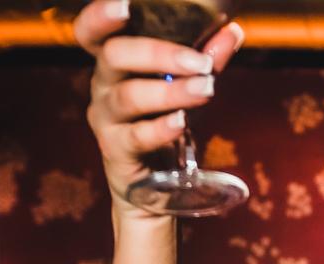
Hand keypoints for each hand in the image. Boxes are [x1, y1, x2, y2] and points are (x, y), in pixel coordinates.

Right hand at [75, 0, 245, 214]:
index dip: (100, 16)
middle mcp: (103, 85)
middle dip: (159, 54)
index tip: (125, 5)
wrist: (155, 185)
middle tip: (199, 62)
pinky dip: (161, 128)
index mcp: (114, 62)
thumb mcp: (187, 87)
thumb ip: (206, 59)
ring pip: (130, 96)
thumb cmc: (165, 122)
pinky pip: (136, 136)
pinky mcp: (116, 151)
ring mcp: (106, 119)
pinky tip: (181, 122)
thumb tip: (232, 30)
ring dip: (171, 92)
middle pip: (115, 55)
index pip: (91, 32)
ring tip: (206, 90)